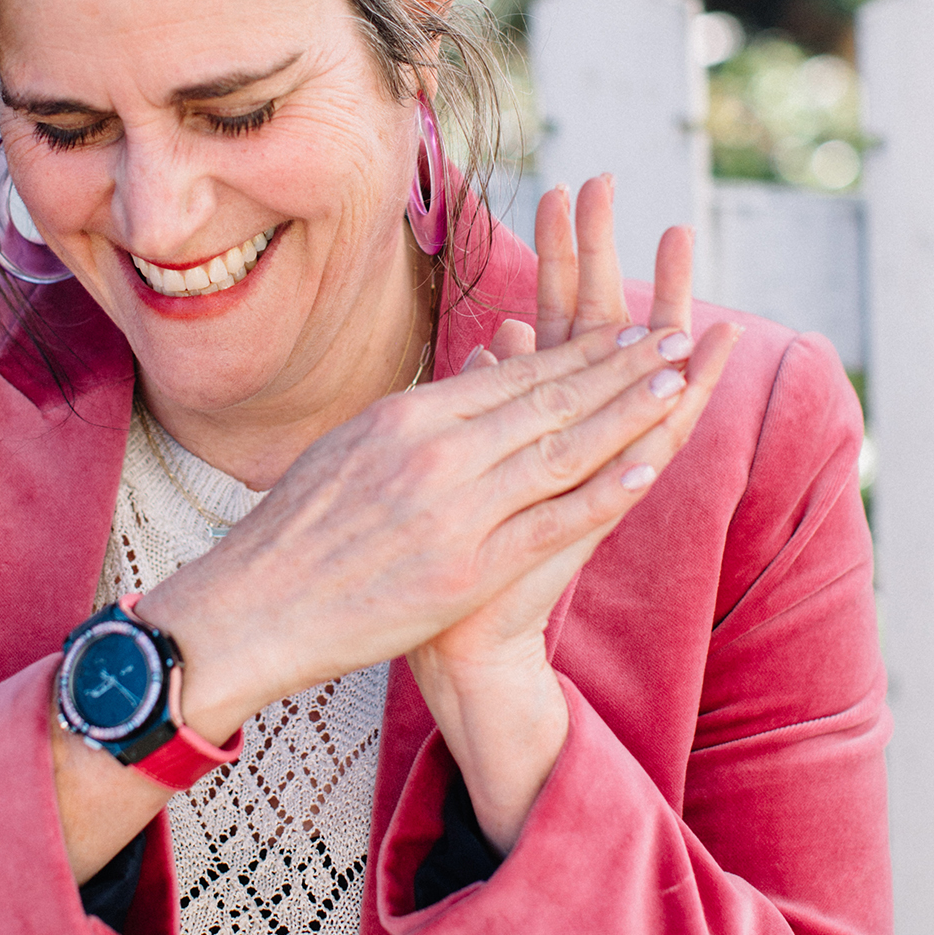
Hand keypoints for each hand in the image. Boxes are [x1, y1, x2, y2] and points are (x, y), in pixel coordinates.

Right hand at [146, 180, 737, 829]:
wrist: (253, 608)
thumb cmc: (297, 532)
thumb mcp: (351, 449)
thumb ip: (416, 419)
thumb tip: (465, 386)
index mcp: (408, 416)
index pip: (514, 373)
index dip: (582, 349)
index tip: (630, 327)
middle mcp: (435, 451)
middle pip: (548, 398)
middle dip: (621, 365)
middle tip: (677, 336)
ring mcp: (453, 509)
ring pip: (560, 450)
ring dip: (627, 412)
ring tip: (680, 382)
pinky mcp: (465, 569)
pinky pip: (548, 523)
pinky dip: (602, 493)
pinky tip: (648, 468)